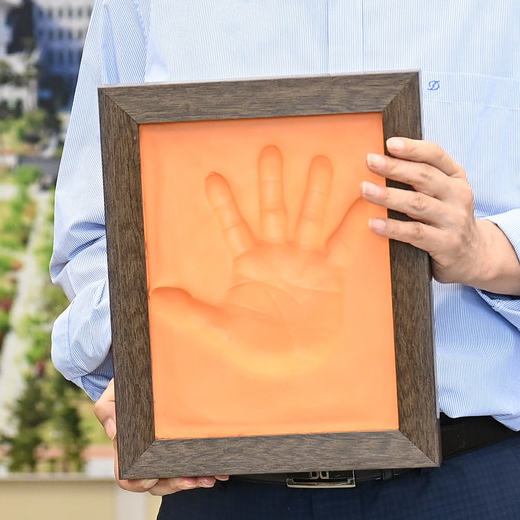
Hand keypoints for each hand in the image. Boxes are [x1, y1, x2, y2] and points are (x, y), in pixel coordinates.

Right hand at [94, 379, 227, 494]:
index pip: (128, 478)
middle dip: (175, 484)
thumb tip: (114, 431)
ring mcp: (161, 455)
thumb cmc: (124, 387)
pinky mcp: (178, 448)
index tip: (152, 477)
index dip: (139, 482)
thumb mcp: (113, 394)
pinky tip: (217, 472)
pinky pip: (188, 466)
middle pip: (156, 484)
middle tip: (192, 479)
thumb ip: (108, 410)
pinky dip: (201, 472)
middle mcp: (144, 458)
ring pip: (174, 479)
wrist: (142, 375)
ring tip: (209, 477)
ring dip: (192, 482)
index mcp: (125, 450)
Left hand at [151, 145, 368, 373]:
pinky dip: (354, 224)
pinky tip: (365, 200)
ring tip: (321, 161)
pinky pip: (343, 244)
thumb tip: (155, 297)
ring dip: (315, 191)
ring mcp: (305, 261)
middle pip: (273, 210)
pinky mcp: (329, 274)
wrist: (294, 370)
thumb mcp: (220, 332)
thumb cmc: (255, 350)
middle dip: (270, 182)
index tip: (212, 176)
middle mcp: (277, 255)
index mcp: (249, 265)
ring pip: (309, 218)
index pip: (233, 226)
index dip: (223, 203)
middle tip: (269, 149)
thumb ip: (191, 313)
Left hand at [363, 137, 519, 295]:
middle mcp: (459, 195)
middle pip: (424, 176)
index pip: (436, 155)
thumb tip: (383, 159)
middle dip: (395, 167)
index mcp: (456, 177)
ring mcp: (454, 220)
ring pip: (418, 203)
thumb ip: (424, 176)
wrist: (475, 255)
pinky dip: (393, 227)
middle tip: (370, 161)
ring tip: (365, 189)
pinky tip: (374, 223)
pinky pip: (415, 233)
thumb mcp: (445, 192)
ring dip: (389, 195)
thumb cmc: (448, 217)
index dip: (412, 148)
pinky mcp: (446, 244)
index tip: (389, 143)